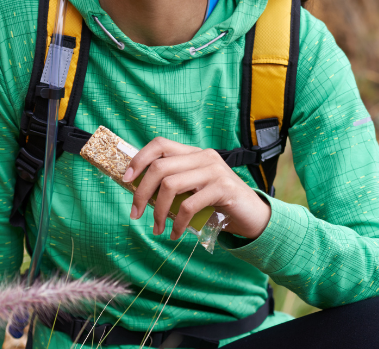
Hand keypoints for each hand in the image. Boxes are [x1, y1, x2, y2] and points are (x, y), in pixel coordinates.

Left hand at [121, 137, 271, 239]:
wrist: (252, 215)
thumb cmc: (217, 204)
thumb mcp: (194, 189)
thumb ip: (174, 185)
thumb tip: (139, 192)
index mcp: (194, 153)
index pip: (160, 144)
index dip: (139, 159)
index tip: (126, 179)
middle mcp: (204, 157)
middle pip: (160, 167)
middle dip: (141, 192)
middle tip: (135, 214)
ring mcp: (214, 171)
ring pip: (170, 186)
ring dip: (157, 211)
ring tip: (157, 228)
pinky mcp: (223, 188)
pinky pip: (189, 205)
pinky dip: (178, 223)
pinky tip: (176, 234)